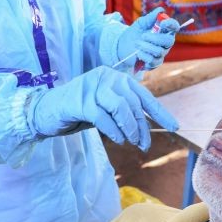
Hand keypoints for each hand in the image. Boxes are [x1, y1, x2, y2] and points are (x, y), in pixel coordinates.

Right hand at [28, 66, 177, 150]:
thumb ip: (124, 111)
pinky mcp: (80, 100)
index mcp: (116, 77)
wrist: (46, 110)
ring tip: (130, 142)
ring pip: (120, 107)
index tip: (174, 127)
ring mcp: (92, 86)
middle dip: (142, 126)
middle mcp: (106, 76)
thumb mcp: (106, 109)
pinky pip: (104, 117)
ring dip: (129, 128)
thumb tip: (147, 128)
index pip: (143, 95)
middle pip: (133, 103)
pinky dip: (113, 130)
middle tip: (144, 144)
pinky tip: (117, 139)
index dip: (160, 112)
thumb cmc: (79, 111)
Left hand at [117, 8, 179, 69]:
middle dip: (156, 38)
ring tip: (136, 43)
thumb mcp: (140, 23)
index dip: (171, 24)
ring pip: (159, 51)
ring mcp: (161, 54)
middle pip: (169, 41)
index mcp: (164, 31)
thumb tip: (161, 10)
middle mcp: (165, 43)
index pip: (174, 27)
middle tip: (143, 36)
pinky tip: (138, 53)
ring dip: (146, 47)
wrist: (123, 47)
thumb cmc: (134, 33)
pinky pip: (153, 61)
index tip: (163, 23)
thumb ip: (150, 17)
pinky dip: (144, 56)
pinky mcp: (155, 63)